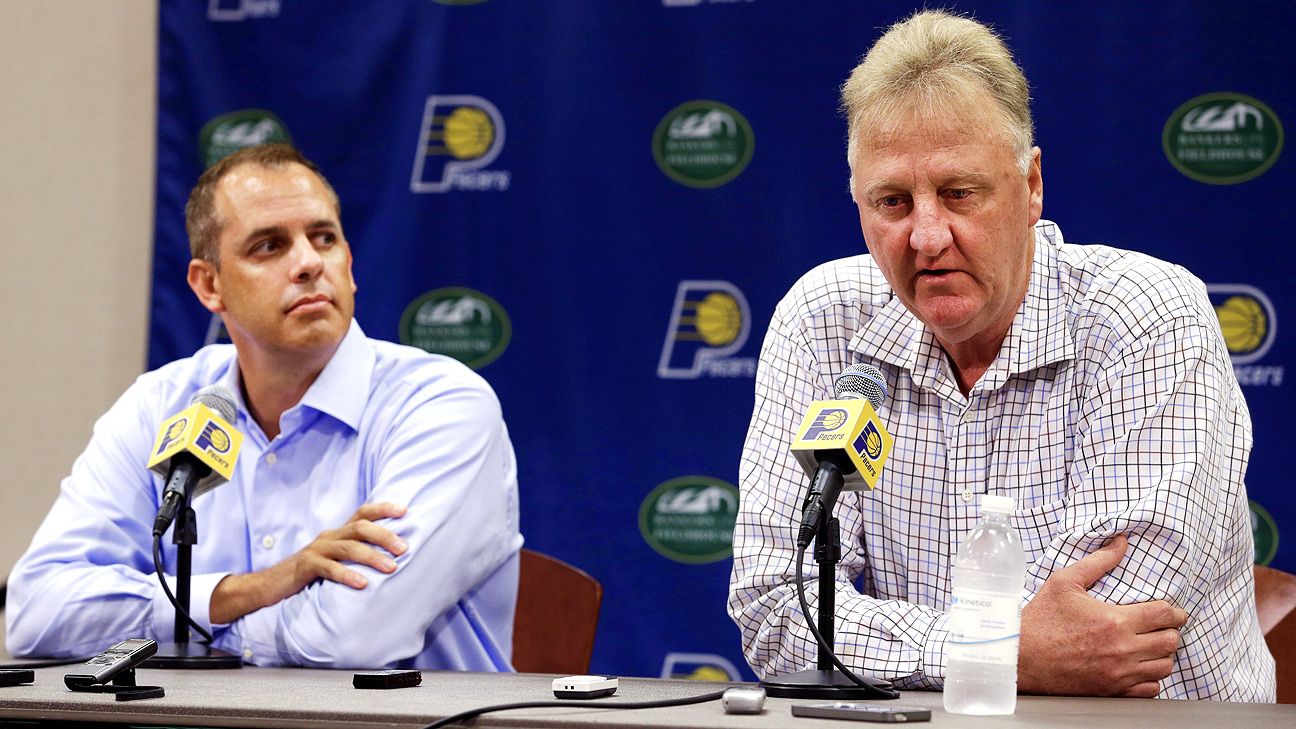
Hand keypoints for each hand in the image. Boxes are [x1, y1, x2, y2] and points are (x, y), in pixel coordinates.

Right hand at [210, 502, 407, 623]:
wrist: (270, 585)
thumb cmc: (310, 574)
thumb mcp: (335, 560)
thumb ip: (356, 555)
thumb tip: (393, 559)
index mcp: (338, 533)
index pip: (362, 513)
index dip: (383, 508)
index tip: (405, 511)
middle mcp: (329, 536)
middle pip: (359, 527)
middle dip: (384, 535)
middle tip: (405, 548)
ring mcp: (316, 550)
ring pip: (348, 547)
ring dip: (372, 556)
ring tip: (391, 567)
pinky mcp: (305, 566)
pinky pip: (328, 568)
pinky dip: (347, 575)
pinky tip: (363, 584)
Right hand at [1016, 535, 1187, 697]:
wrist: (1021, 655)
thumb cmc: (1041, 619)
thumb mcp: (1065, 582)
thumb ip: (1097, 561)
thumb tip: (1120, 543)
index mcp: (1115, 621)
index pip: (1164, 615)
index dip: (1176, 611)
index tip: (1175, 611)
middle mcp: (1122, 650)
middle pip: (1170, 642)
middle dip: (1171, 631)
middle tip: (1162, 626)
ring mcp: (1118, 674)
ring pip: (1164, 666)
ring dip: (1162, 654)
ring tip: (1151, 645)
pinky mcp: (1112, 690)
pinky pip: (1150, 688)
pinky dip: (1151, 677)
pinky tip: (1139, 666)